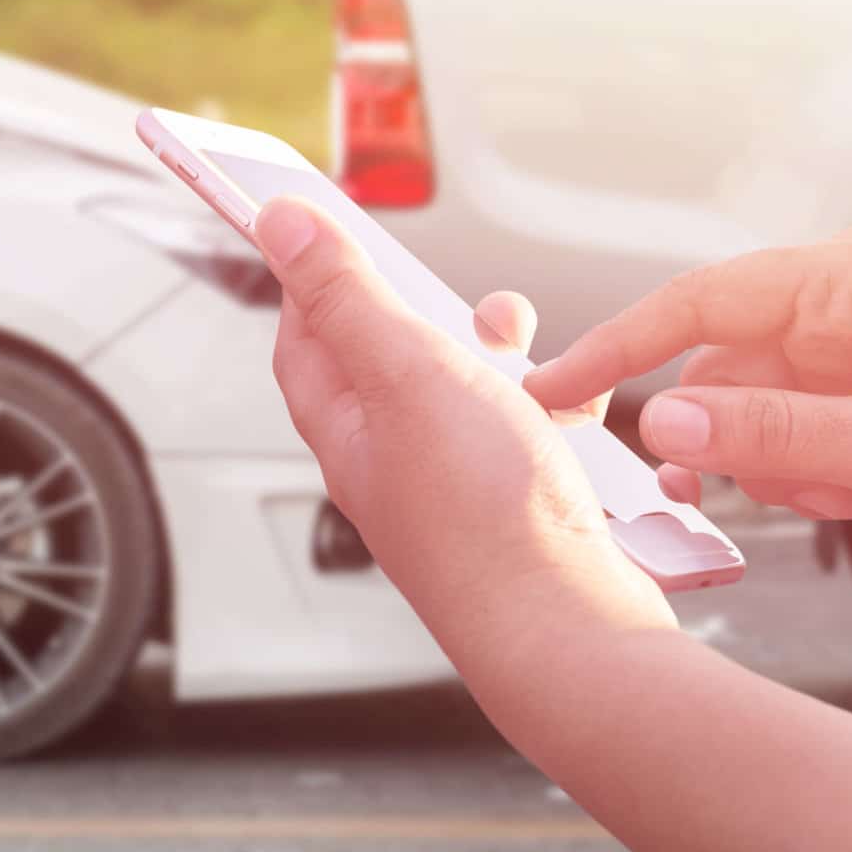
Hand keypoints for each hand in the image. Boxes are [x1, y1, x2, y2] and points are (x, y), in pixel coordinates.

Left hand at [255, 197, 674, 679]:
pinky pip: (524, 430)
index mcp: (344, 425)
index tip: (328, 227)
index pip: (304, 335)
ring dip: (495, 353)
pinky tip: (572, 403)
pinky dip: (548, 403)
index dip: (314, 275)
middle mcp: (390, 458)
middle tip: (460, 293)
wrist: (566, 626)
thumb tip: (279, 226)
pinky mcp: (515, 502)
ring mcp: (454, 484)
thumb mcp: (405, 370)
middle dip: (430, 309)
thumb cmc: (482, 514)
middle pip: (390, 356)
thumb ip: (345, 294)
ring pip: (467, 389)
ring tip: (523, 344)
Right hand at [524, 224, 851, 554]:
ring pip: (749, 411)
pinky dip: (810, 479)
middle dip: (729, 438)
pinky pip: (787, 436)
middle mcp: (836, 301)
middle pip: (719, 366)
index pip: (697, 302)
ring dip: (780, 468)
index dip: (618, 345)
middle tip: (725, 493)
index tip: (554, 386)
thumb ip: (774, 435)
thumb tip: (667, 421)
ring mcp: (846, 347)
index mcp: (845, 279)